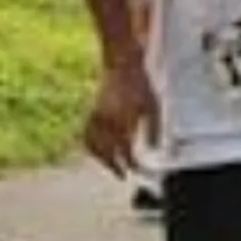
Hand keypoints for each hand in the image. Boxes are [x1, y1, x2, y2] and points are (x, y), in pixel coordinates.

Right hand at [83, 58, 159, 177]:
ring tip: (111, 166)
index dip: (131, 163)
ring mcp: (96, 117)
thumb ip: (154, 129)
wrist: (122, 65)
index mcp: (123, 121)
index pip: (125, 150)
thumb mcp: (153, 107)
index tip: (137, 170)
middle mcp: (107, 122)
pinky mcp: (91, 112)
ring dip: (101, 158)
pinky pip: (86, 135)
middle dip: (115, 165)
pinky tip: (99, 151)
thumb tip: (154, 149)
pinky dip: (91, 146)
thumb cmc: (141, 86)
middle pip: (107, 152)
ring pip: (93, 145)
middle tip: (123, 175)